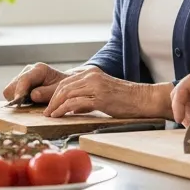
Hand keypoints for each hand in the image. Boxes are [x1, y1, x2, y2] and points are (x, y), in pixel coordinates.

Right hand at [2, 62, 78, 104]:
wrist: (66, 85)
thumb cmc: (64, 88)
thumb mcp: (59, 91)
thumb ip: (47, 93)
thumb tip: (32, 95)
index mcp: (39, 69)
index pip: (24, 79)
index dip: (20, 91)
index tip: (18, 101)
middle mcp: (29, 70)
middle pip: (12, 86)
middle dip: (17, 97)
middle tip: (28, 105)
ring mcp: (23, 77)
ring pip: (9, 91)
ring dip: (17, 99)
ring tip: (31, 103)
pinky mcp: (20, 84)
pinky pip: (12, 94)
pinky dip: (18, 100)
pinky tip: (29, 102)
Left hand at [45, 69, 166, 119]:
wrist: (143, 99)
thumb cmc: (125, 99)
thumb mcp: (103, 94)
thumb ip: (87, 98)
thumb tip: (71, 108)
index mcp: (92, 73)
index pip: (66, 81)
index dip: (54, 94)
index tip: (49, 105)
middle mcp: (92, 76)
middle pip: (63, 86)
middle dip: (52, 100)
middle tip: (47, 112)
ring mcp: (95, 86)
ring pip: (67, 93)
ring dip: (55, 106)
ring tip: (50, 115)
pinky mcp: (100, 97)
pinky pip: (75, 102)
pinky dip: (63, 109)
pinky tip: (59, 115)